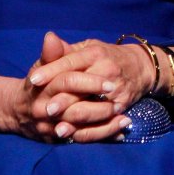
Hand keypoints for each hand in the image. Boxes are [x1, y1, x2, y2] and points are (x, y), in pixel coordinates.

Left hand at [25, 32, 156, 141]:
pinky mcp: (122, 104)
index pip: (69, 63)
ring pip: (93, 107)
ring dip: (75, 120)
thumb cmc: (105, 57)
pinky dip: (89, 131)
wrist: (140, 67)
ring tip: (57, 129)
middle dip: (63, 100)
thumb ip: (66, 50)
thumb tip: (48, 38)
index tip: (33, 81)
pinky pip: (104, 121)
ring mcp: (115, 88)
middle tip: (44, 110)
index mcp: (94, 54)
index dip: (50, 71)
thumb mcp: (88, 49)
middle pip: (81, 87)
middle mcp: (106, 70)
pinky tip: (74, 135)